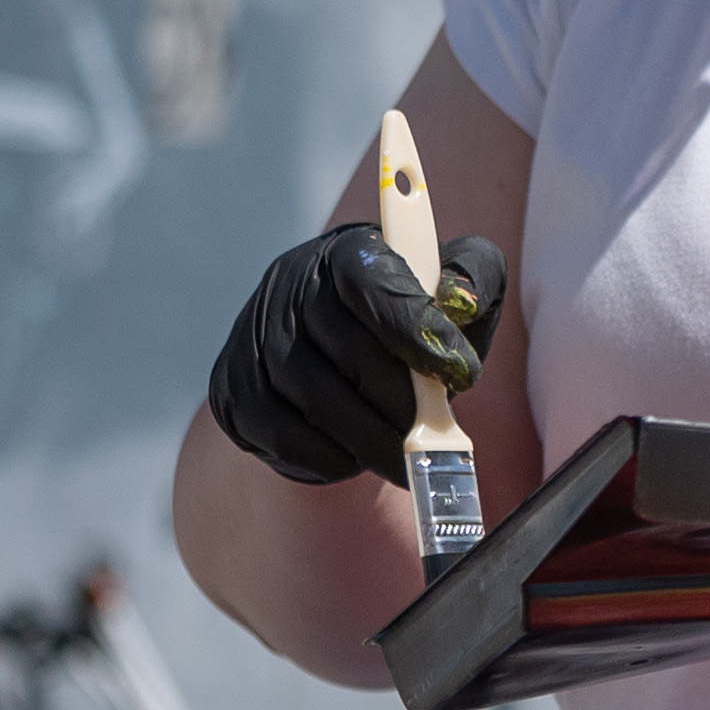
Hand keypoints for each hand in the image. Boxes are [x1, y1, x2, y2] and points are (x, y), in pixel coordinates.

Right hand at [205, 223, 505, 488]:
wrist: (349, 362)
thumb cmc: (416, 322)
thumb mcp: (460, 291)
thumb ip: (475, 279)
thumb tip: (462, 300)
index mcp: (348, 250)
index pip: (374, 281)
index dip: (417, 328)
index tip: (462, 374)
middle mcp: (291, 282)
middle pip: (346, 348)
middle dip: (400, 401)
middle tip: (435, 437)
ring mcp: (254, 334)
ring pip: (312, 395)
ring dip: (369, 437)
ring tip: (407, 458)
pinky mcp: (233, 387)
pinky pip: (281, 432)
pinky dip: (328, 455)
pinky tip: (359, 458)